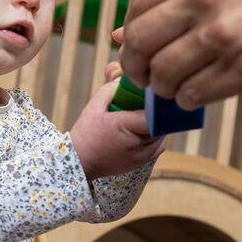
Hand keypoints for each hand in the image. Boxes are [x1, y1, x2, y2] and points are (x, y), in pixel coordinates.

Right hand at [70, 61, 166, 179]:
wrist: (80, 163)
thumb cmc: (86, 135)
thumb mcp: (93, 107)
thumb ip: (110, 90)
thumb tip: (124, 79)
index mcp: (125, 126)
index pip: (154, 113)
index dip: (155, 104)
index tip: (151, 97)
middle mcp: (136, 143)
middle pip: (160, 123)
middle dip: (156, 113)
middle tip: (147, 105)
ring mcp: (141, 155)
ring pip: (162, 135)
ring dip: (156, 125)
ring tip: (142, 119)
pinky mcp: (142, 162)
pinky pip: (158, 146)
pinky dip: (155, 138)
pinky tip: (142, 132)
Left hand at [117, 0, 241, 109]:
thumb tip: (130, 26)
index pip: (139, 4)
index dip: (131, 30)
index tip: (136, 43)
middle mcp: (205, 0)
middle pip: (141, 43)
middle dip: (135, 65)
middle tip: (144, 74)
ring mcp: (223, 37)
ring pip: (164, 75)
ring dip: (163, 86)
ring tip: (176, 84)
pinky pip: (193, 94)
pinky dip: (187, 98)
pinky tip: (197, 92)